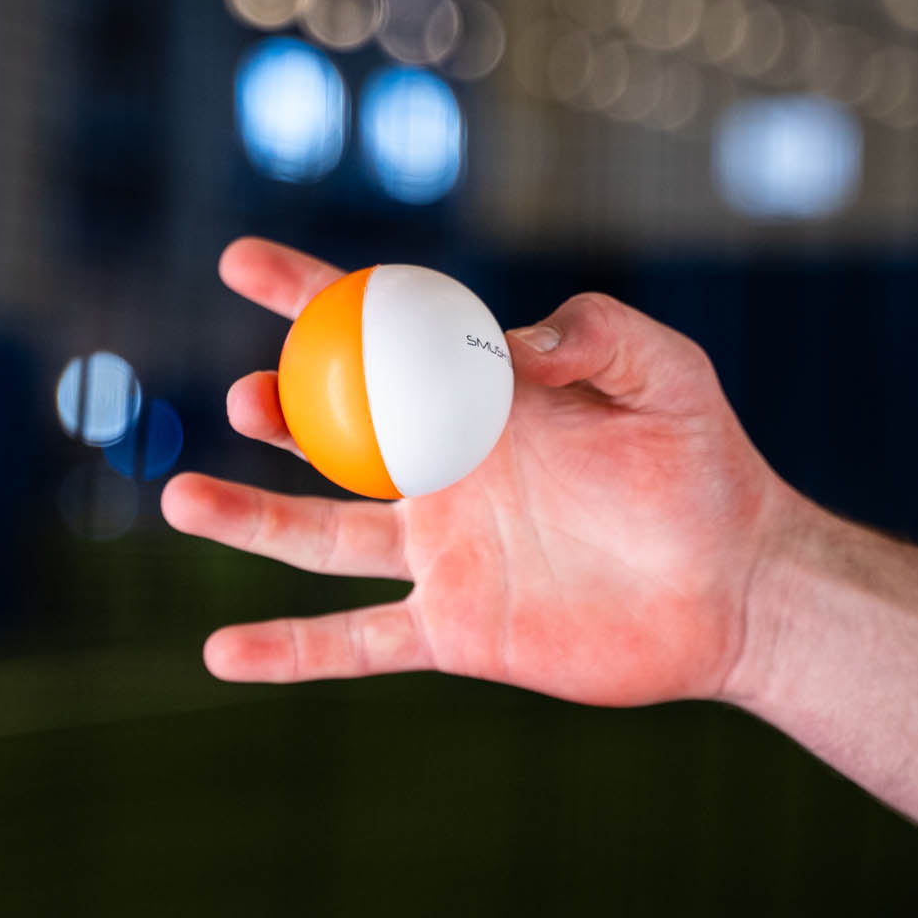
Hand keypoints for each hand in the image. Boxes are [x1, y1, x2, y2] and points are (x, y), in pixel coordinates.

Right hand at [162, 238, 789, 706]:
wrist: (737, 582)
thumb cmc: (705, 464)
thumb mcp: (666, 371)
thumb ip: (593, 332)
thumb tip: (503, 343)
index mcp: (481, 403)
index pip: (383, 337)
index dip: (313, 296)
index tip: (242, 262)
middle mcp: (448, 474)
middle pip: (335, 437)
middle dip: (283, 411)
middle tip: (247, 399)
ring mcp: (446, 555)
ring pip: (323, 538)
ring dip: (250, 522)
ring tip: (180, 500)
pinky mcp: (458, 631)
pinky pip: (359, 642)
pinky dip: (292, 652)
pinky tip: (221, 655)